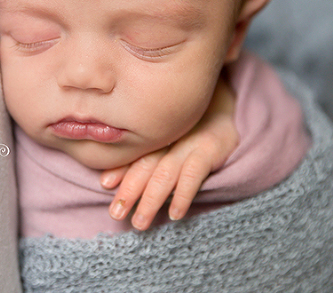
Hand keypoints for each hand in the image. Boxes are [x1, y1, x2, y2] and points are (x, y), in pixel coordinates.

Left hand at [99, 73, 238, 230]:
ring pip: (165, 172)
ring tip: (140, 222)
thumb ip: (141, 158)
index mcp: (157, 133)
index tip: (105, 184)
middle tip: (116, 214)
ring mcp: (191, 140)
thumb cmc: (192, 130)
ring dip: (151, 199)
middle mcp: (171, 135)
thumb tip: (105, 182)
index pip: (135, 154)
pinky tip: (175, 213)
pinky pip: (193, 173)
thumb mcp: (166, 140)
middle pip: (146, 164)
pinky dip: (182, 194)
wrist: (226, 108)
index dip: (119, 169)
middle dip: (130, 190)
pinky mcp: (211, 148)